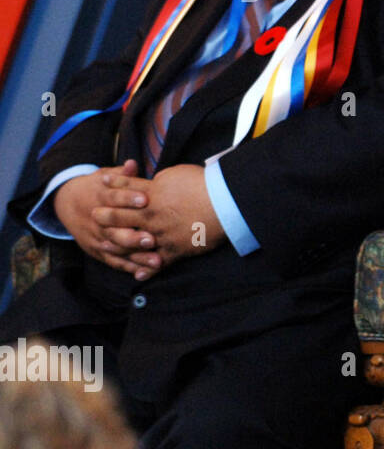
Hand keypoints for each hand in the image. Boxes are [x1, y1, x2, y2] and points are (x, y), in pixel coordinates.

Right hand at [53, 161, 161, 278]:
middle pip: (114, 229)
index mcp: (100, 198)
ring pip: (116, 248)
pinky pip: (113, 261)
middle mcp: (97, 219)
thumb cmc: (98, 187)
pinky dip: (128, 268)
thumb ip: (122, 175)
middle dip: (133, 235)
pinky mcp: (97, 250)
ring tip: (157, 261)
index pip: (113, 197)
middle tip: (152, 239)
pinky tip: (145, 273)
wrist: (67, 203)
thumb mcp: (106, 177)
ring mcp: (96, 237)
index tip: (145, 199)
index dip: (127, 198)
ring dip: (136, 256)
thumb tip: (133, 164)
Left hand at [90, 164, 225, 272]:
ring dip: (117, 244)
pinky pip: (157, 264)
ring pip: (132, 242)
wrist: (225, 201)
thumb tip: (153, 183)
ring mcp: (161, 235)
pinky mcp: (175, 250)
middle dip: (105, 216)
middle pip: (121, 216)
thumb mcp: (177, 173)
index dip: (112, 186)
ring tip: (104, 245)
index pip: (126, 189)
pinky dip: (147, 271)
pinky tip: (137, 275)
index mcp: (152, 194)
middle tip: (94, 216)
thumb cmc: (204, 183)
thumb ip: (160, 181)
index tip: (101, 184)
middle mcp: (151, 216)